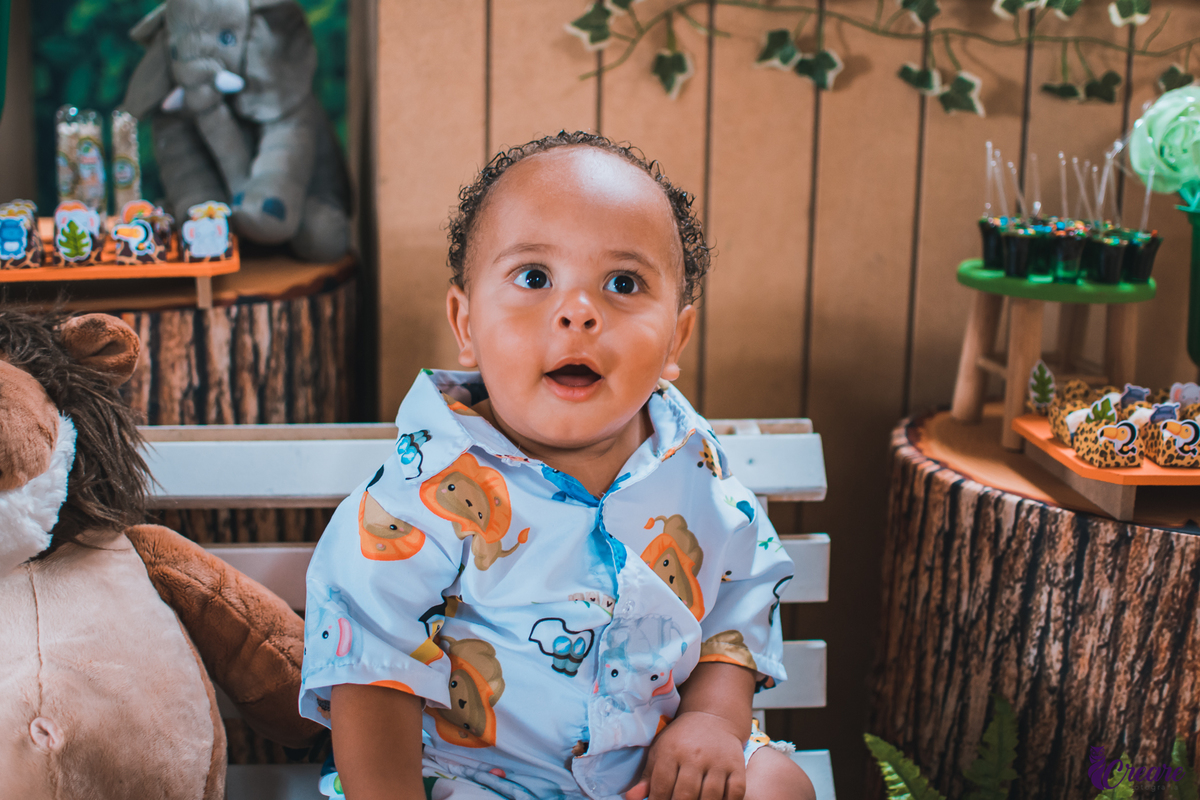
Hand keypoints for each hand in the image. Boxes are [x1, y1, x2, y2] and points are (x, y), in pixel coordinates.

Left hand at [625, 711, 746, 799]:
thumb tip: (631, 798)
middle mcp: (695, 755)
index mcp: (671, 751)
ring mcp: (717, 761)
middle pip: (686, 795)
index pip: (661, 787)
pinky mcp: (736, 766)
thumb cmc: (681, 740)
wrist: (713, 718)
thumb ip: (647, 777)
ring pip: (710, 797)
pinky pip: (735, 793)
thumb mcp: (660, 751)